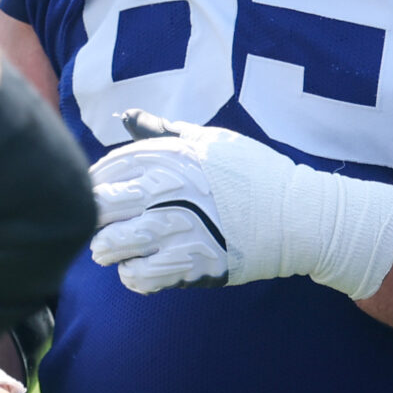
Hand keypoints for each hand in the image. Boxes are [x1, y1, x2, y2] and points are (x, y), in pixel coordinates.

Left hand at [87, 109, 392, 298]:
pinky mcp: (194, 264)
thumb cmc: (253, 174)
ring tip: (112, 250)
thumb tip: (126, 115)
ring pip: (116, 245)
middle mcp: (173, 191)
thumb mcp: (210, 141)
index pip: (111, 167)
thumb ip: (164, 130)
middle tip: (101, 223)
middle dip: (95, 216)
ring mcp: (182, 230)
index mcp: (174, 157)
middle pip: (103, 205)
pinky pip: (143, 276)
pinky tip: (136, 269)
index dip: (96, 181)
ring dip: (108, 249)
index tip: (98, 190)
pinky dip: (132, 275)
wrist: (298, 216)